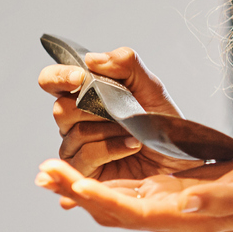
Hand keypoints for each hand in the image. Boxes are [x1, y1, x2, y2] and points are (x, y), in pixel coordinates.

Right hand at [37, 46, 198, 181]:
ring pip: (76, 133)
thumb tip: (92, 59)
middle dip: (98, 109)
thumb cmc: (163, 123)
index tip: (79, 77)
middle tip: (124, 112)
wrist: (180, 159)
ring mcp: (76, 148)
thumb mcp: (151, 87)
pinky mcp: (84, 172)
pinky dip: (113, 148)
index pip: (51, 81)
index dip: (58, 77)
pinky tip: (132, 146)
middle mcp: (73, 122)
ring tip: (135, 131)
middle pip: (61, 109)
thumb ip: (126, 64)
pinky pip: (86, 155)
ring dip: (112, 130)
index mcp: (83, 96)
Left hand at [37, 147, 232, 231]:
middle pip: (110, 207)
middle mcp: (167, 213)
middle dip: (75, 191)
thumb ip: (219, 199)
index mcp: (183, 215)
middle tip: (42, 171)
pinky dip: (97, 180)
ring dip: (79, 186)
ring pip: (111, 199)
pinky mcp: (167, 191)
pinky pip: (123, 189)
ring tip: (48, 170)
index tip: (69, 182)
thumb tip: (186, 200)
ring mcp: (165, 203)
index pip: (130, 210)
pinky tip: (80, 168)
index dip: (97, 197)